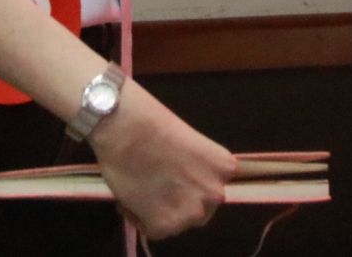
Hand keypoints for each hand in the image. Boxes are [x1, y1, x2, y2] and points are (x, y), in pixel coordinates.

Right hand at [90, 80, 236, 239]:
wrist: (126, 127)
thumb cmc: (154, 123)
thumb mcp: (191, 144)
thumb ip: (197, 167)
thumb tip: (184, 180)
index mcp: (225, 168)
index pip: (213, 187)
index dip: (193, 183)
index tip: (177, 177)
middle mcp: (215, 193)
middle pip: (200, 208)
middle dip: (182, 201)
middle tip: (159, 187)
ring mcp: (191, 212)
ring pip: (178, 221)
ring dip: (163, 211)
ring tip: (143, 190)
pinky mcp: (164, 226)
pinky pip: (152, 229)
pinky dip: (140, 218)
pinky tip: (131, 198)